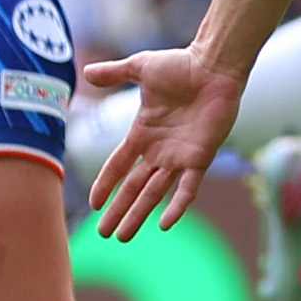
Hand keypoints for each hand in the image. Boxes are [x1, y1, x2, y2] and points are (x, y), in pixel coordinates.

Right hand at [79, 45, 246, 236]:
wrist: (213, 66)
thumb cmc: (180, 65)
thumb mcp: (140, 68)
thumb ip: (114, 73)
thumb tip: (86, 71)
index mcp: (143, 134)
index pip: (118, 165)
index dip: (105, 184)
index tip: (94, 204)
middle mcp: (159, 150)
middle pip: (133, 187)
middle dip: (118, 210)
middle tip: (103, 232)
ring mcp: (180, 156)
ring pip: (155, 193)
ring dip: (139, 214)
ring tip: (123, 236)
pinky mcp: (201, 157)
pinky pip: (188, 187)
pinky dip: (177, 206)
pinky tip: (164, 224)